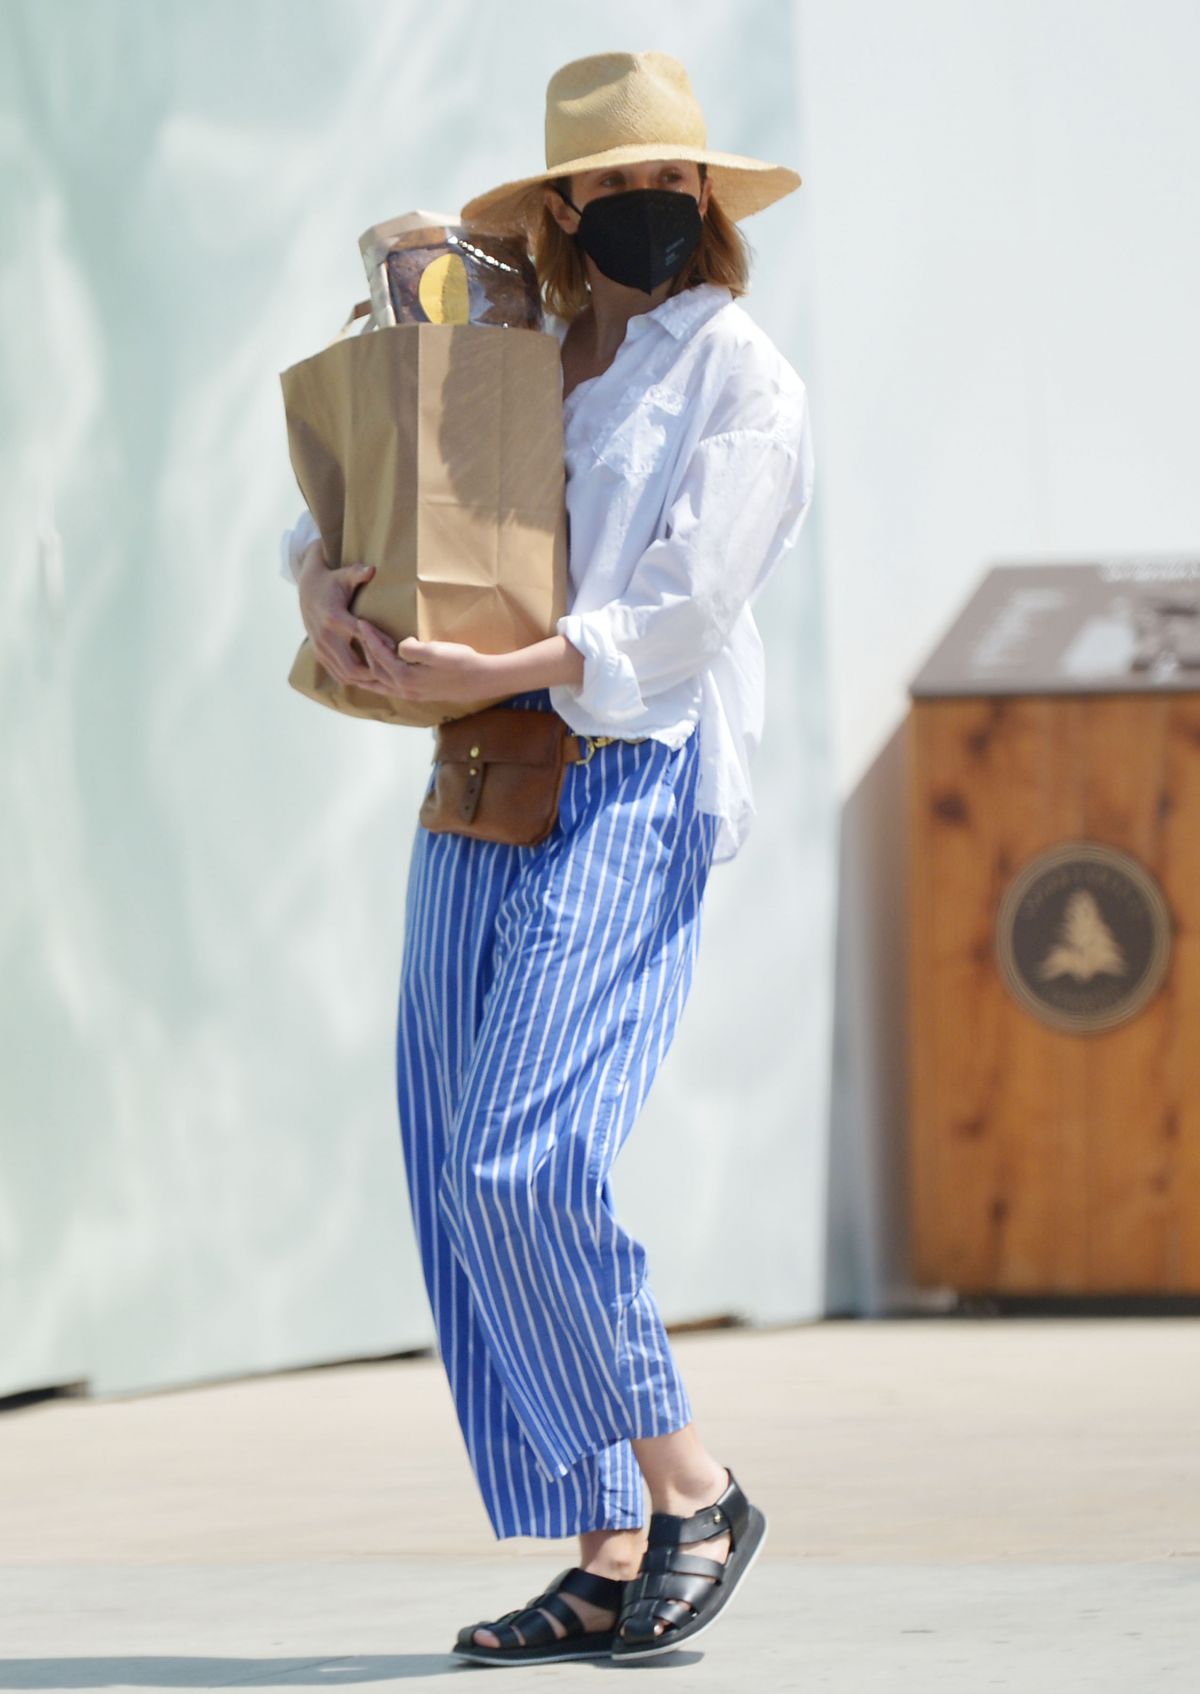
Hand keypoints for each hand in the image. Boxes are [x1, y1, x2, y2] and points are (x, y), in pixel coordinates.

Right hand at [296, 539, 396, 691]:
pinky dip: (353, 678)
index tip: (395, 649)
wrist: (307, 589)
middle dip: (373, 671)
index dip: (378, 643)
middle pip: (352, 665)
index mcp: (334, 617)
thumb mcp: (343, 575)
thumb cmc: (332, 581)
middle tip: (394, 671)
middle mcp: (325, 636)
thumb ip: (357, 573)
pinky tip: (370, 676)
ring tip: (385, 676)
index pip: (360, 635)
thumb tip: (372, 569)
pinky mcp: (319, 653)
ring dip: (364, 678)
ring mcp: (320, 647)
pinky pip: (336, 673)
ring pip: (344, 674)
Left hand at [351, 626, 499, 705]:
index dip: (370, 638)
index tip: (360, 623)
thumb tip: (400, 645)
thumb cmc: (461, 662)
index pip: (380, 655)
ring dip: (367, 675)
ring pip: (381, 685)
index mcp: (405, 677)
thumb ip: (413, 649)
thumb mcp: (437, 651)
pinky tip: (379, 681)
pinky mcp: (420, 695)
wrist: (482, 680)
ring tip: (354, 668)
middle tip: (359, 636)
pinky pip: (391, 690)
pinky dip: (379, 685)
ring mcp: (412, 694)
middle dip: (365, 652)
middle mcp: (405, 689)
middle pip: (376, 670)